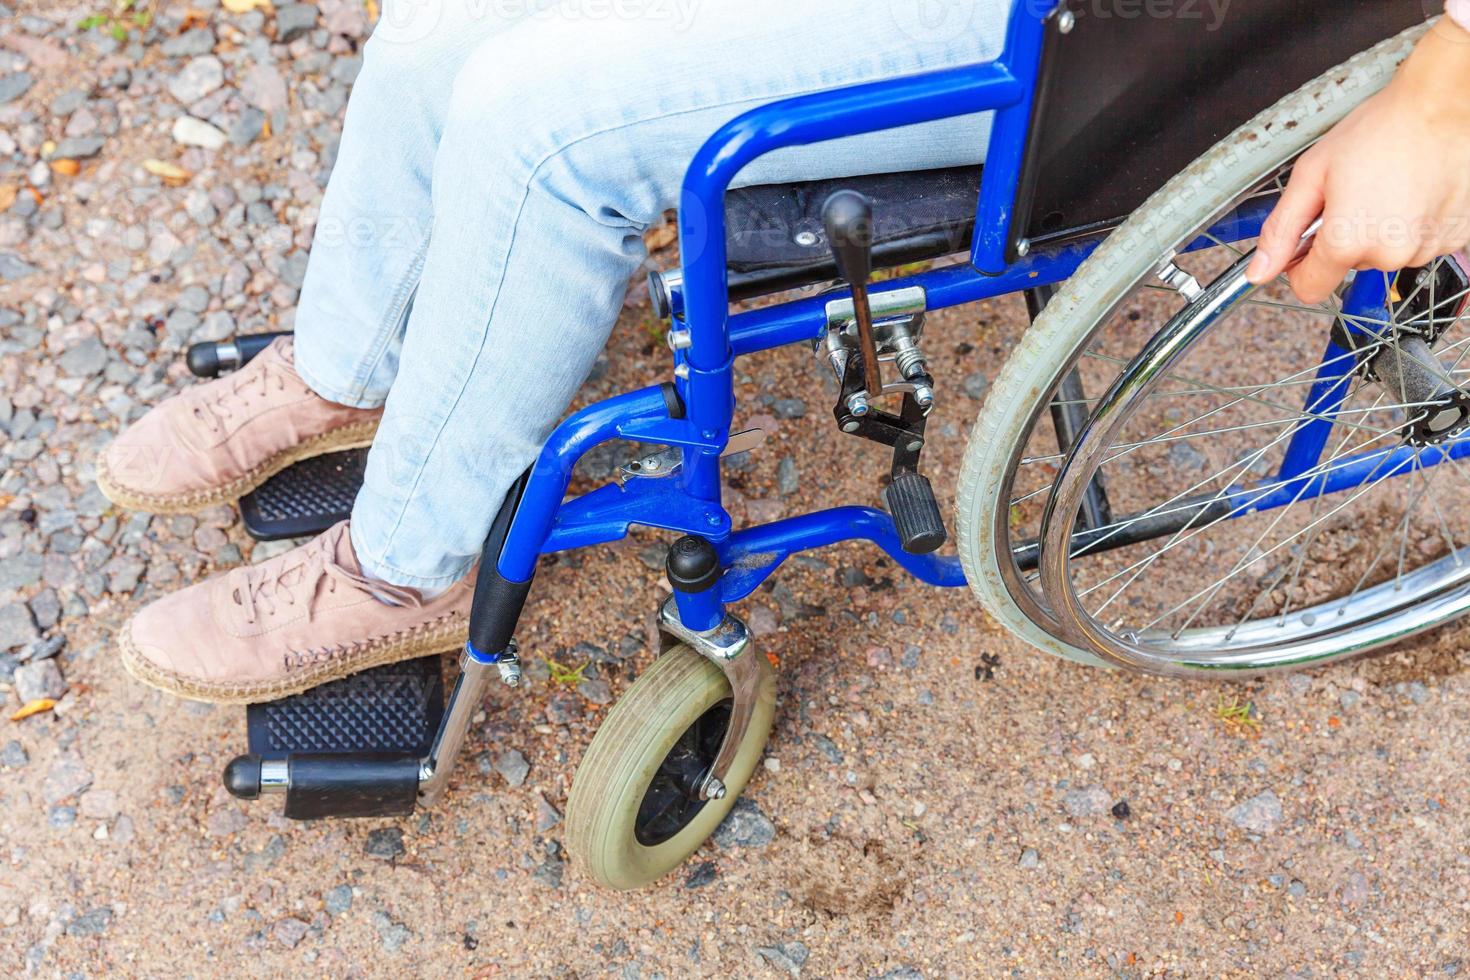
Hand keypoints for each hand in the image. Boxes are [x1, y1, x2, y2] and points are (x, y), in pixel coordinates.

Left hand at [1248, 18, 1469, 303]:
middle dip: (1344, 235)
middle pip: (1348, 265)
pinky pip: (1419, 242)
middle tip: (1356, 192)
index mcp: (1348, 241)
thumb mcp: (1312, 175)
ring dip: (1381, 229)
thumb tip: (1258, 270)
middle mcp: (1390, 253)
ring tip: (1389, 186)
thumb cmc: (1382, 129)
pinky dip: (1413, 223)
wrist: (1445, 104)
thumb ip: (1281, 229)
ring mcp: (1427, 248)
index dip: (1299, 265)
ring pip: (1385, 254)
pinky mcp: (1455, 238)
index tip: (1305, 242)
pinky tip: (1415, 191)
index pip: (1309, 288)